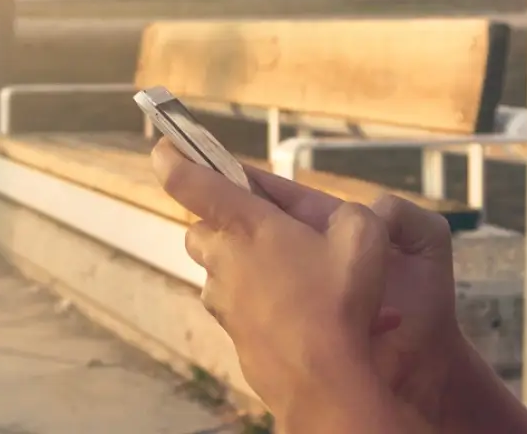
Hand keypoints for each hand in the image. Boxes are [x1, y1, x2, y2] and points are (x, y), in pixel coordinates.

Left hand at [150, 141, 468, 425]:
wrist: (324, 381)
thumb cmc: (340, 304)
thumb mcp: (363, 236)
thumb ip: (349, 214)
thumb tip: (341, 221)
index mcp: (247, 225)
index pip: (191, 181)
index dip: (173, 157)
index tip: (164, 144)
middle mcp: (225, 260)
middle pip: (200, 227)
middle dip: (221, 218)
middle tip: (260, 220)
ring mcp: (225, 301)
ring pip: (216, 269)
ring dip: (239, 262)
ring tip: (288, 269)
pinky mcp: (234, 333)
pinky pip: (236, 305)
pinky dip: (255, 299)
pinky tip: (296, 307)